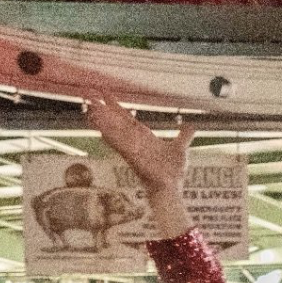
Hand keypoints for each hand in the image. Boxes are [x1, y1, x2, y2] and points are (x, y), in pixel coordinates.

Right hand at [83, 91, 195, 239]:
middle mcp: (135, 142)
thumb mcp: (180, 149)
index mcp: (144, 138)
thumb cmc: (173, 172)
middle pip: (117, 123)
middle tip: (90, 97)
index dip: (117, 107)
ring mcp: (133, 150)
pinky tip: (101, 131)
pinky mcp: (134, 159)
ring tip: (91, 110)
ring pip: (116, 133)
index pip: (128, 119)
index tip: (106, 94)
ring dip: (104, 122)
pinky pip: (122, 147)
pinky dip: (112, 139)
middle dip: (104, 111)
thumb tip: (191, 127)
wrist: (173, 187)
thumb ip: (183, 137)